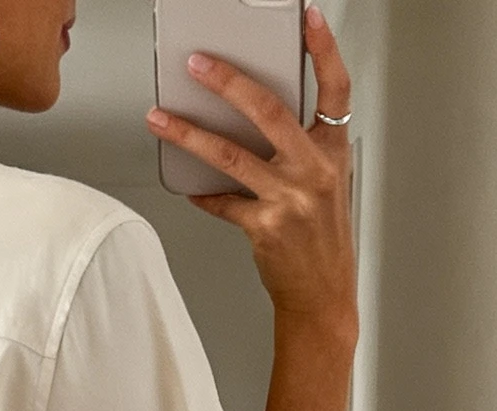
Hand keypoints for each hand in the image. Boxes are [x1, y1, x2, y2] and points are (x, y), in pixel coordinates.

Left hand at [147, 7, 357, 347]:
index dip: (323, 50)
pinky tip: (191, 188)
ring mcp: (289, 199)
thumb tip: (255, 115)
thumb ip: (302, 147)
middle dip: (227, 83)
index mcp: (333, 152)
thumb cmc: (323, 240)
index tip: (308, 19)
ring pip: (230, 155)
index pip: (335, 89)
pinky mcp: (264, 228)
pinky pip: (223, 202)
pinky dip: (204, 195)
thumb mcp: (327, 183)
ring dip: (188, 134)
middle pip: (268, 111)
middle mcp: (314, 171)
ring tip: (161, 117)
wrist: (324, 296)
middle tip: (197, 64)